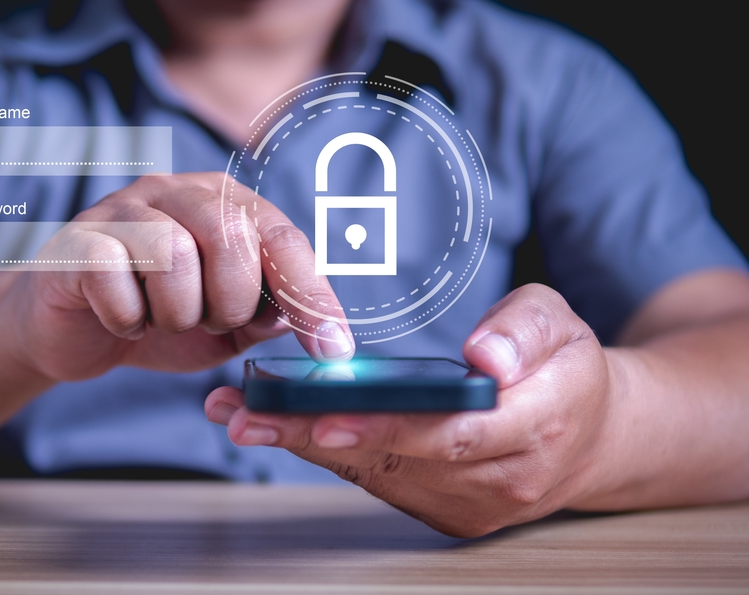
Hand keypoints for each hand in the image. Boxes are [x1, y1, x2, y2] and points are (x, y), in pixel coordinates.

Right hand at [2, 172, 354, 381]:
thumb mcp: (229, 322)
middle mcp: (176, 191)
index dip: (310, 294)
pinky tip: (122, 319)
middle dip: (229, 302)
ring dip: (175, 312)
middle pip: (229, 234)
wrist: (76, 332)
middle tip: (206, 322)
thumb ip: (270, 313)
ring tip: (160, 319)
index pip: (281, 235)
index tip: (332, 349)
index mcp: (224, 203)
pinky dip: (127, 317)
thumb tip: (319, 323)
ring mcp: (122, 209)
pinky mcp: (78, 240)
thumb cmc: (159, 316)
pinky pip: (115, 276)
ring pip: (173, 253)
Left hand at [205, 284, 617, 536]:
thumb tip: (485, 359)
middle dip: (314, 438)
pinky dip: (329, 454)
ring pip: (379, 475)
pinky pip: (381, 481)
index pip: (452, 433)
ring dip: (306, 446)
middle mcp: (502, 478)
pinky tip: (281, 428)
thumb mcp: (561, 324)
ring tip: (243, 416)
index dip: (387, 427)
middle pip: (398, 459)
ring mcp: (473, 504)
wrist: (590, 434)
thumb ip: (525, 331)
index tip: (324, 417)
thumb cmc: (565, 368)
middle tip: (246, 418)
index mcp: (538, 426)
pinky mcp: (449, 510)